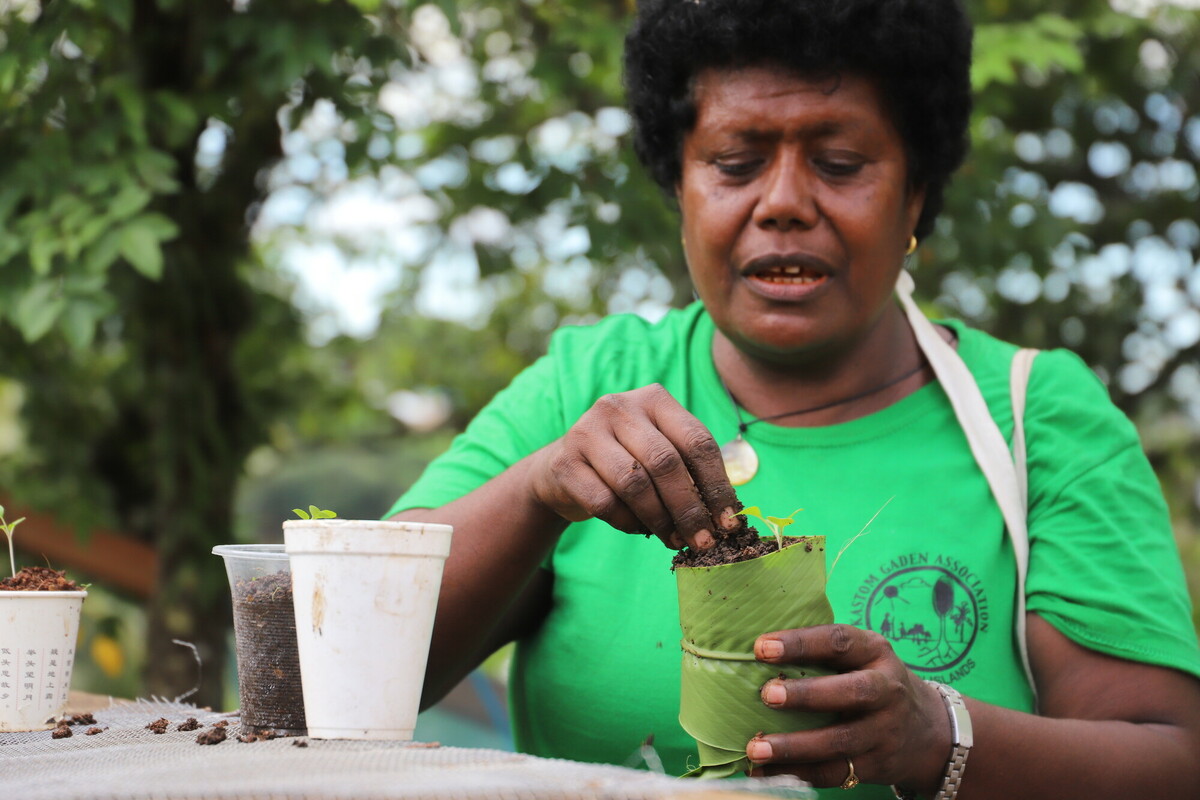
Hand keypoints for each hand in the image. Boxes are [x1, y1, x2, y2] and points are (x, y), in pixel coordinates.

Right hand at [528, 383, 739, 549]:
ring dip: (660, 520)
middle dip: (689, 509)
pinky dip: (628, 523)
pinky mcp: (565, 461)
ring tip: (674, 541)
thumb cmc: (625, 461)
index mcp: (654, 399)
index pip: (697, 441)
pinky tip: (639, 530)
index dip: (718, 485)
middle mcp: (619, 406)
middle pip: (665, 463)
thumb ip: (689, 472)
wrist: (562, 467)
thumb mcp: (659, 452)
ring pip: (634, 483)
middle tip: (703, 542)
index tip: (730, 522)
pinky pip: (604, 502)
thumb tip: (726, 518)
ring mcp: (587, 431)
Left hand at [746, 624, 951, 791]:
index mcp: (875, 652)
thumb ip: (822, 650)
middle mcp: (886, 690)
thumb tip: (758, 649)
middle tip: (767, 695)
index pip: (839, 642)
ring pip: (841, 741)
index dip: (800, 643)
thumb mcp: (861, 654)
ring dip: (795, 747)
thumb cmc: (871, 679)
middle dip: (807, 695)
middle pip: (852, 692)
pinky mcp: (877, 765)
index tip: (762, 647)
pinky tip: (767, 773)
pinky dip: (798, 774)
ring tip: (756, 748)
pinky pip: (835, 772)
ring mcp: (884, 731)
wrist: (926, 730)